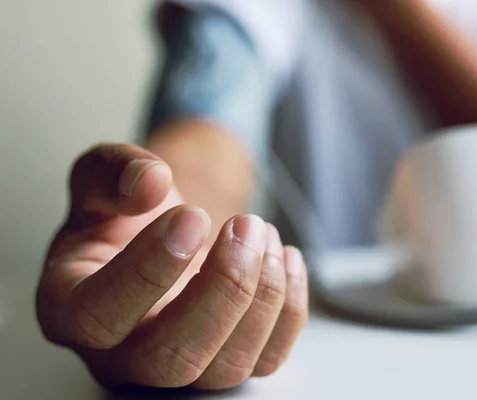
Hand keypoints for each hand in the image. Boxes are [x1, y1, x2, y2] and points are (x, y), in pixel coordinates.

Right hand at [36, 143, 308, 389]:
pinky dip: (289, 309)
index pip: (100, 315)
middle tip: (245, 227)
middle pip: (172, 359)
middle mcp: (122, 353)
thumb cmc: (124, 216)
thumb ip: (113, 170)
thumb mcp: (102, 178)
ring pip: (226, 367)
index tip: (193, 217)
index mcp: (71, 309)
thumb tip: (150, 184)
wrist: (160, 233)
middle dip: (223, 289)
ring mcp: (179, 364)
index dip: (150, 269)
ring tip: (263, 232)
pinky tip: (286, 258)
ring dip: (263, 295)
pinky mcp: (226, 359)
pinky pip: (267, 359)